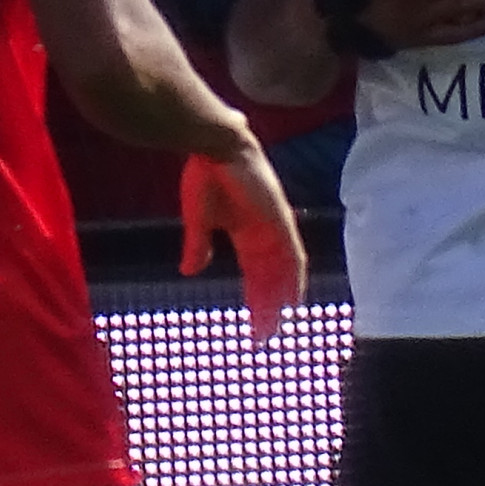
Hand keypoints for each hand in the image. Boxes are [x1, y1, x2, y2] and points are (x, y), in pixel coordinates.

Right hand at [179, 140, 304, 340]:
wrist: (215, 146)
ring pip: (284, 272)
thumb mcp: (198, 220)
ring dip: (281, 300)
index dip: (256, 301)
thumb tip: (189, 272)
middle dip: (269, 309)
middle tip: (266, 338)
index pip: (256, 275)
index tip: (254, 327)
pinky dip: (295, 278)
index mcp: (247, 233)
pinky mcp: (280, 219)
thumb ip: (198, 247)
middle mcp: (266, 234)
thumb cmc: (205, 175)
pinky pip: (293, 254)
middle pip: (272, 279)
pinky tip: (295, 300)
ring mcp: (276, 227)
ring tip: (277, 327)